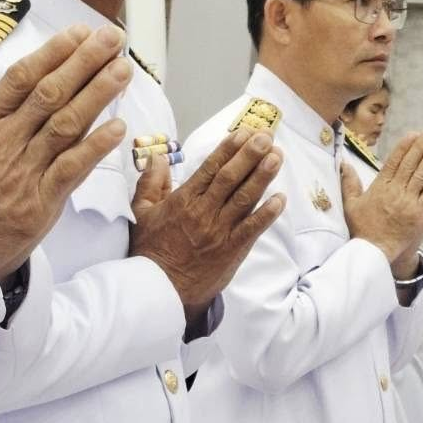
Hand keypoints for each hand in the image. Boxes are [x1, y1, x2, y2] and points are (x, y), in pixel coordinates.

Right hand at [0, 26, 131, 278]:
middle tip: (112, 38)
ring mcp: (23, 173)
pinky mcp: (38, 205)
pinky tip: (118, 126)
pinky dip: (95, 147)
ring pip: (66, 125)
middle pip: (51, 94)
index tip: (78, 33)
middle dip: (85, 62)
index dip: (53, 53)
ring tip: (123, 69)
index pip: (22, 79)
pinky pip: (72, 170)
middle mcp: (4, 143)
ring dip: (98, 95)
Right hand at [129, 129, 285, 319]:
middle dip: (250, 155)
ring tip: (277, 157)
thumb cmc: (150, 251)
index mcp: (183, 201)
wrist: (159, 289)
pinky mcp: (231, 251)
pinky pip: (252, 229)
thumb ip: (151, 183)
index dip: (228, 149)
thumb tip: (156, 157)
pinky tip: (280, 199)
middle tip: (267, 136)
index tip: (243, 133)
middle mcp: (203, 212)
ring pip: (244, 199)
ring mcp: (219, 232)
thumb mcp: (141, 213)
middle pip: (230, 178)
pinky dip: (267, 214)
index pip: (210, 168)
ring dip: (262, 176)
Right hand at [340, 128, 422, 271]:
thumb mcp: (351, 206)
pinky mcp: (421, 215)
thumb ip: (349, 183)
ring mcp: (409, 203)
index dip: (405, 147)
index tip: (414, 134)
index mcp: (380, 188)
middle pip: (411, 164)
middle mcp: (395, 192)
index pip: (394, 162)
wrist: (375, 253)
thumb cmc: (362, 230)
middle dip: (422, 145)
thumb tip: (344, 164)